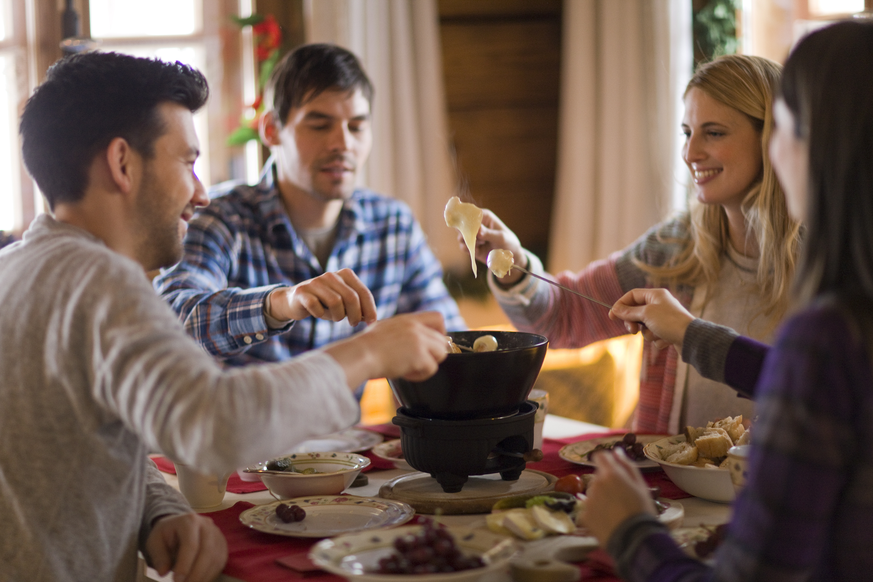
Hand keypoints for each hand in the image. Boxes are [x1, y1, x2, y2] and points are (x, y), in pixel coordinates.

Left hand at [145, 513, 227, 581]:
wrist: (179, 525)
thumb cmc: (167, 534)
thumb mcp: (155, 541)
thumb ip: (159, 556)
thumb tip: (163, 572)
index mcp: (189, 521)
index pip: (191, 544)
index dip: (185, 564)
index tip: (176, 580)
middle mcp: (206, 525)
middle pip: (207, 551)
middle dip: (196, 573)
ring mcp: (217, 534)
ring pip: (216, 558)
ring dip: (204, 576)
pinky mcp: (222, 544)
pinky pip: (220, 562)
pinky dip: (210, 575)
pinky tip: (200, 580)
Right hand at [268, 269, 376, 325]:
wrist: (295, 301)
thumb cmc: (325, 304)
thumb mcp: (344, 304)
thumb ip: (358, 308)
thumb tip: (372, 319)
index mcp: (345, 274)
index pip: (363, 292)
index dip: (370, 309)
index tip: (372, 322)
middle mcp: (331, 275)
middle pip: (351, 298)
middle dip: (355, 315)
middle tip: (353, 324)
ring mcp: (316, 282)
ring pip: (335, 302)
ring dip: (338, 316)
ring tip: (335, 317)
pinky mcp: (302, 291)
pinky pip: (317, 306)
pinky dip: (320, 314)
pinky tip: (318, 314)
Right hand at [323, 312, 447, 387]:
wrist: (360, 354)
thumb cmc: (366, 347)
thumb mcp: (385, 329)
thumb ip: (401, 330)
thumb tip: (410, 341)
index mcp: (408, 319)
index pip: (438, 317)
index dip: (440, 332)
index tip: (432, 344)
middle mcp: (416, 327)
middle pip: (442, 340)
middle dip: (433, 354)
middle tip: (417, 362)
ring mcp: (419, 341)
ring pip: (441, 354)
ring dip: (428, 365)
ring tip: (410, 368)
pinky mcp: (419, 355)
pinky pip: (432, 368)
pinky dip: (420, 375)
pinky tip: (406, 374)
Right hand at [466, 210, 525, 284]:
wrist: (509, 257)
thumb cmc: (508, 242)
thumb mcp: (501, 237)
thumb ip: (489, 233)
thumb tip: (477, 230)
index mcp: (485, 217)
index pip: (471, 213)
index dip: (465, 218)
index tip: (465, 227)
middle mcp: (477, 225)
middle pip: (462, 224)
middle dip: (464, 232)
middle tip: (472, 238)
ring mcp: (474, 236)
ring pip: (461, 236)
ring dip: (467, 242)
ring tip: (478, 245)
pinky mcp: (472, 246)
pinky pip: (463, 246)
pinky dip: (468, 249)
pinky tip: (477, 251)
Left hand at [581, 448, 656, 546]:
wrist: (636, 539)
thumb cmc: (642, 511)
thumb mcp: (641, 485)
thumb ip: (627, 465)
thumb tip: (616, 451)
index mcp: (611, 473)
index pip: (600, 456)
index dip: (606, 461)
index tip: (612, 469)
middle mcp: (596, 483)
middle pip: (597, 476)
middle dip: (606, 482)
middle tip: (620, 498)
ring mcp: (589, 499)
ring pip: (593, 492)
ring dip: (601, 497)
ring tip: (616, 512)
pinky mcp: (584, 514)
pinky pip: (588, 508)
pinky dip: (596, 512)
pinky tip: (608, 520)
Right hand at [608, 288, 693, 351]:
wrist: (691, 338)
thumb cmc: (669, 322)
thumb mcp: (645, 314)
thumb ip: (629, 312)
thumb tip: (615, 309)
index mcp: (655, 295)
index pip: (632, 295)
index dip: (621, 305)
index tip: (612, 316)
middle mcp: (660, 304)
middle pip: (636, 311)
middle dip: (633, 322)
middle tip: (633, 330)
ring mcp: (664, 318)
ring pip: (644, 326)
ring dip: (647, 333)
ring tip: (657, 335)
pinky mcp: (668, 330)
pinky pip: (654, 335)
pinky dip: (657, 339)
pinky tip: (666, 339)